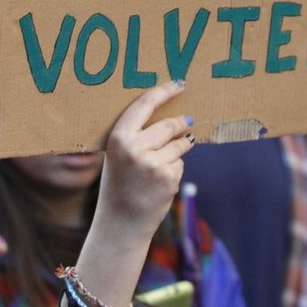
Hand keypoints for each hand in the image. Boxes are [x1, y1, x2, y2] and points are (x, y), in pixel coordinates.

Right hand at [91, 82, 192, 238]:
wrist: (121, 223)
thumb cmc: (118, 184)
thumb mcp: (118, 155)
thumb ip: (137, 135)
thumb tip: (168, 114)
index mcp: (119, 138)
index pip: (144, 105)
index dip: (164, 91)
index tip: (179, 84)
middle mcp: (136, 148)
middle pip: (168, 125)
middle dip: (180, 123)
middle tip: (187, 120)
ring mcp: (154, 164)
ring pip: (178, 144)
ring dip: (180, 147)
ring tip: (163, 162)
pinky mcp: (169, 178)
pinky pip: (179, 163)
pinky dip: (174, 168)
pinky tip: (160, 182)